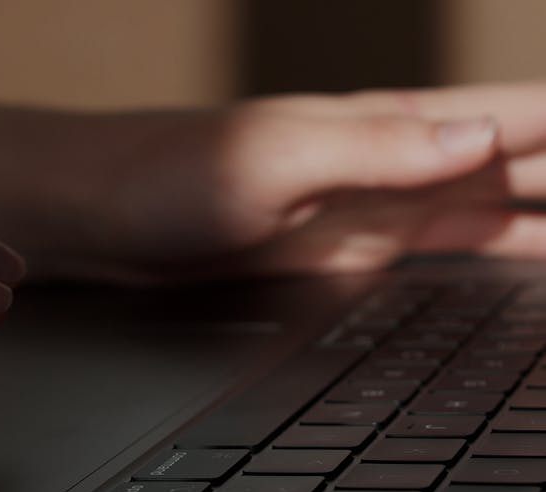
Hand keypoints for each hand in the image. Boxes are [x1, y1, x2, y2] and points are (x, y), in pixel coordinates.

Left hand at [31, 83, 545, 282]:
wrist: (106, 217)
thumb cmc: (170, 174)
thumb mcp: (276, 159)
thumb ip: (378, 149)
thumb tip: (482, 134)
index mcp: (386, 126)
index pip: (517, 113)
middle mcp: (394, 162)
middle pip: (521, 159)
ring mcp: (375, 208)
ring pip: (495, 204)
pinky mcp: (349, 251)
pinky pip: (447, 246)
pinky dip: (499, 252)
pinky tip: (528, 262)